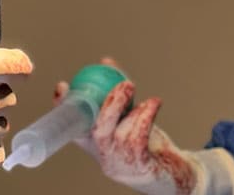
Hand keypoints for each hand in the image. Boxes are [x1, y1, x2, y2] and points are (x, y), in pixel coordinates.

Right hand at [54, 64, 233, 194]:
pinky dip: (146, 116)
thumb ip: (117, 93)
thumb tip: (106, 62)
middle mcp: (105, 157)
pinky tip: (154, 102)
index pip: (74, 128)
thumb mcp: (128, 116)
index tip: (62, 87)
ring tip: (138, 90)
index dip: (65, 108)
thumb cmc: (146, 142)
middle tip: (123, 84)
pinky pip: (140, 139)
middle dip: (109, 105)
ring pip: (121, 134)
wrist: (172, 171)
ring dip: (133, 108)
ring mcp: (122, 165)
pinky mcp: (140, 168)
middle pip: (98, 132)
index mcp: (96, 145)